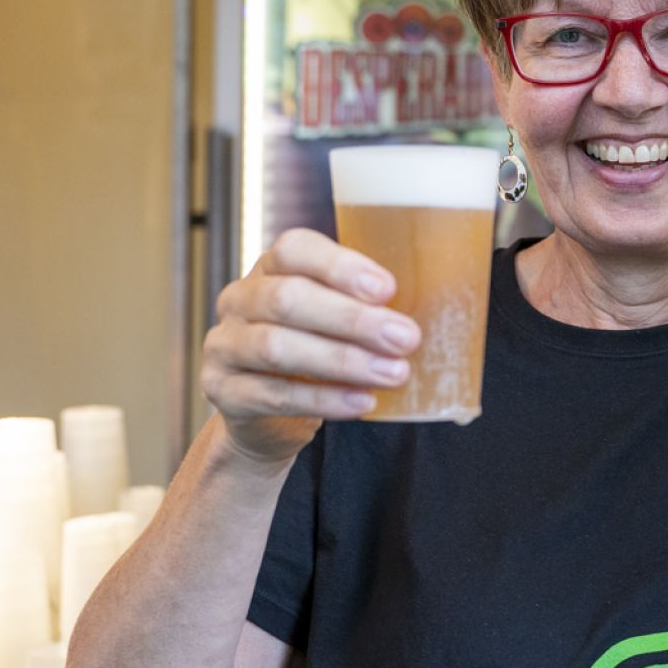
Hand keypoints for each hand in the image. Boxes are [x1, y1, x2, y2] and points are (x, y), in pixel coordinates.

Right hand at [201, 228, 420, 462]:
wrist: (268, 418)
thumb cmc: (315, 355)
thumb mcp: (338, 321)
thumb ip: (370, 307)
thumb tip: (444, 305)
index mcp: (271, 268)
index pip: (294, 249)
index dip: (340, 266)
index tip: (388, 288)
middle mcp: (240, 299)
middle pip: (288, 298)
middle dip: (353, 319)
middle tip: (405, 338)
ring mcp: (225, 346)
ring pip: (277, 347)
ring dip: (342, 360)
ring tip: (392, 373)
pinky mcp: (223, 391)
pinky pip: (272, 394)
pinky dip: (323, 398)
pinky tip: (361, 402)